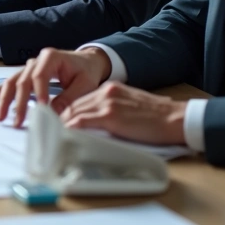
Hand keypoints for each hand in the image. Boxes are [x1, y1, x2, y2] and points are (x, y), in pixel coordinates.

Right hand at [0, 47, 111, 127]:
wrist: (87, 63)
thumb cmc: (86, 72)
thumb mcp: (85, 85)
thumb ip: (69, 98)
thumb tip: (54, 115)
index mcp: (51, 57)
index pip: (39, 76)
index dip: (39, 93)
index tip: (42, 110)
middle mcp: (36, 60)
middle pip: (22, 80)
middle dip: (19, 102)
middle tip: (19, 121)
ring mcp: (28, 67)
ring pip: (11, 82)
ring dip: (4, 100)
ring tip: (0, 117)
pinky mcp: (26, 76)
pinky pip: (10, 84)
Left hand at [61, 82, 186, 144]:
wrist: (175, 118)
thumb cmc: (157, 117)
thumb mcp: (130, 106)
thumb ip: (112, 109)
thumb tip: (95, 124)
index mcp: (110, 88)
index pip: (81, 100)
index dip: (68, 112)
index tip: (59, 123)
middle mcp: (106, 92)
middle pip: (74, 105)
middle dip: (61, 119)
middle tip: (49, 131)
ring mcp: (107, 103)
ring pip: (75, 112)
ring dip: (62, 125)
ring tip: (52, 135)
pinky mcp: (110, 116)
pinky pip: (83, 121)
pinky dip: (71, 128)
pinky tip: (63, 135)